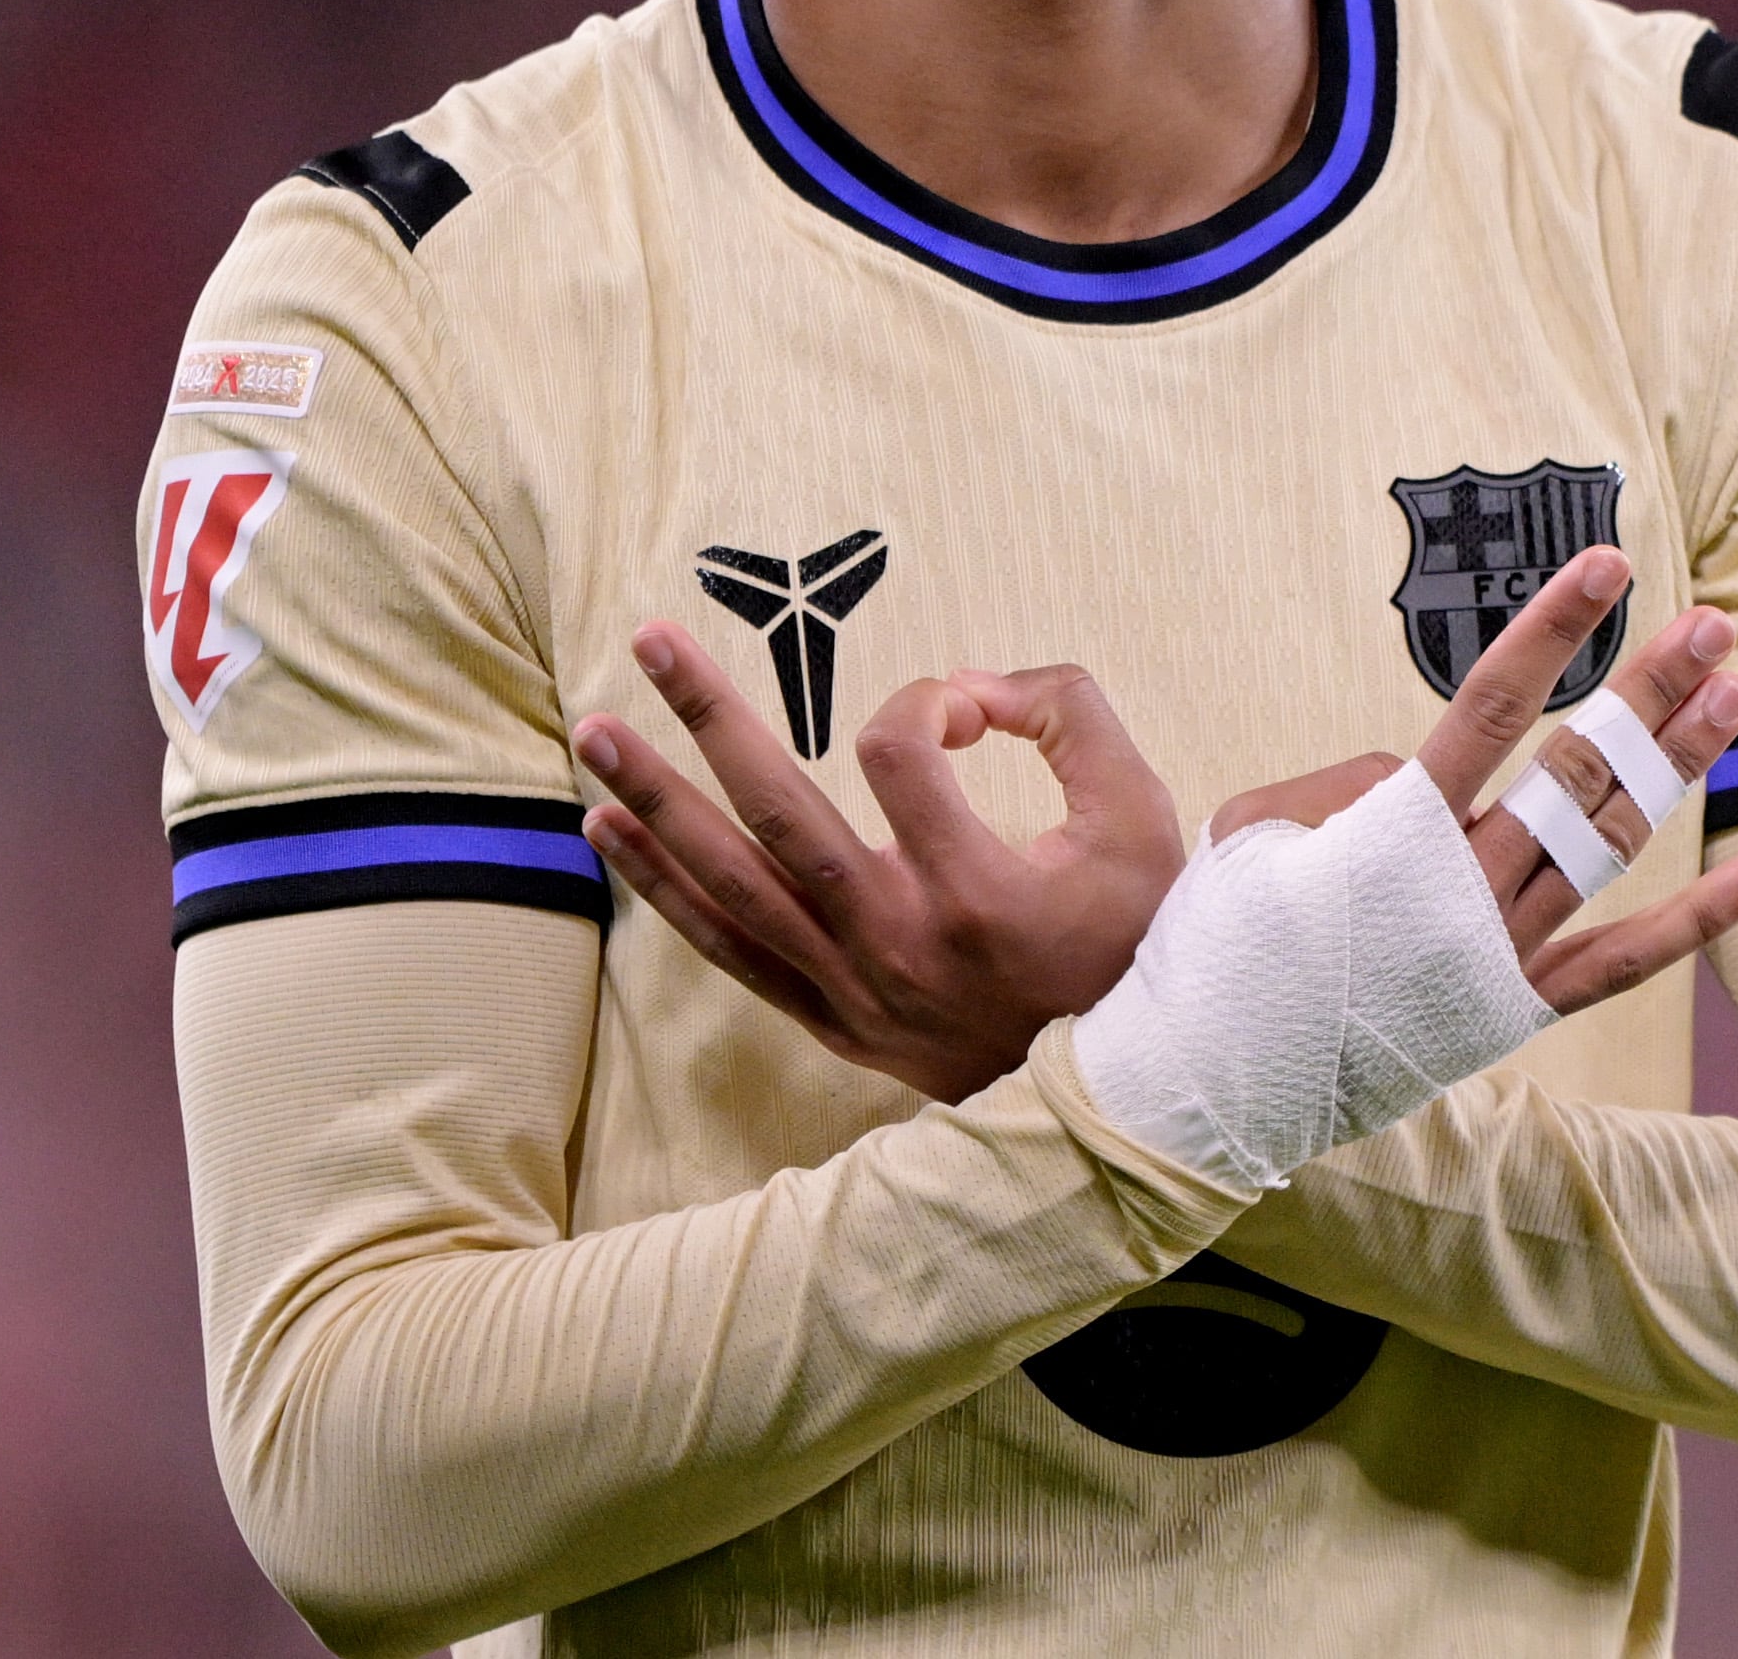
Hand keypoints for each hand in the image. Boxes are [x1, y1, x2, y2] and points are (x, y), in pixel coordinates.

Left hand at [573, 635, 1185, 1103]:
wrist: (1124, 1097)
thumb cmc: (1133, 943)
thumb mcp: (1142, 818)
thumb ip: (1069, 718)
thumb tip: (971, 684)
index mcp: (977, 892)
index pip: (901, 753)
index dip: (925, 699)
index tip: (963, 706)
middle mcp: (898, 943)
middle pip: (779, 813)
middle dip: (707, 718)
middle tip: (649, 640)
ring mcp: (853, 988)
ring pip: (733, 885)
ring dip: (656, 803)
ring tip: (595, 732)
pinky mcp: (830, 1017)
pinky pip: (729, 949)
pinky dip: (665, 889)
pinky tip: (610, 831)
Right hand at [1205, 545, 1737, 1015]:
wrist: (1215, 1074)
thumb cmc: (1220, 940)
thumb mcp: (1249, 832)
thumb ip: (1340, 787)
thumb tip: (1406, 777)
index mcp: (1395, 828)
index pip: (1494, 705)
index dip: (1555, 629)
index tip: (1607, 567)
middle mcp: (1464, 885)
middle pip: (1577, 767)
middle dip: (1649, 690)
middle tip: (1712, 629)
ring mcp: (1499, 949)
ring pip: (1608, 841)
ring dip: (1676, 765)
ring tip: (1733, 697)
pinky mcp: (1515, 1007)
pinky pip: (1622, 963)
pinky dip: (1695, 923)